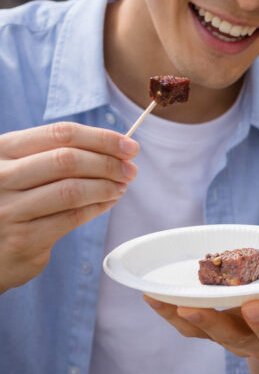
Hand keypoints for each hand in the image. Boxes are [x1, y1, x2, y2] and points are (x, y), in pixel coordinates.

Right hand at [0, 122, 136, 291]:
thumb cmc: (9, 200)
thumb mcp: (19, 168)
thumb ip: (55, 154)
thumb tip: (116, 148)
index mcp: (1, 150)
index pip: (60, 134)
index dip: (101, 138)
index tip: (129, 146)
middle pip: (68, 160)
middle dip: (109, 164)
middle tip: (130, 170)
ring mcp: (8, 209)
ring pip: (72, 190)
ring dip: (106, 187)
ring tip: (121, 187)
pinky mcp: (22, 239)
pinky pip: (71, 218)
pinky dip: (97, 208)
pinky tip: (107, 203)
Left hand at [145, 272, 258, 357]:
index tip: (255, 306)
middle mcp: (250, 340)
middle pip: (229, 336)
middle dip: (211, 323)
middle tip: (194, 309)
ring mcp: (225, 336)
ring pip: (201, 332)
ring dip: (181, 317)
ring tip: (162, 299)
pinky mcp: (207, 330)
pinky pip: (184, 325)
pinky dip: (166, 311)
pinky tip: (151, 294)